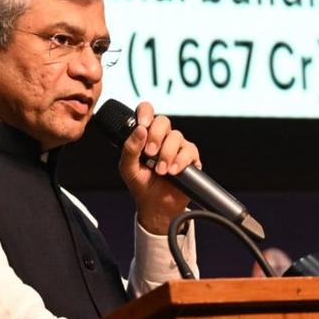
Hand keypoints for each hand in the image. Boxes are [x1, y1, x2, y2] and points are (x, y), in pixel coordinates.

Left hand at [117, 101, 198, 234]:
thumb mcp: (128, 168)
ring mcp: (177, 146)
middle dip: (156, 136)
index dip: (145, 112)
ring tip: (161, 171)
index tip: (143, 124)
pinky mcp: (190, 157)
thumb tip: (139, 130)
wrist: (156, 206)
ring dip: (167, 154)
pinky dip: (180, 161)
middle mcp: (162, 137)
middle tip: (150, 154)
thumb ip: (130, 149)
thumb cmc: (141, 184)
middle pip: (163, 121)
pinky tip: (173, 171)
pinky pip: (189, 150)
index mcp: (145, 135)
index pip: (146, 111)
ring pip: (176, 136)